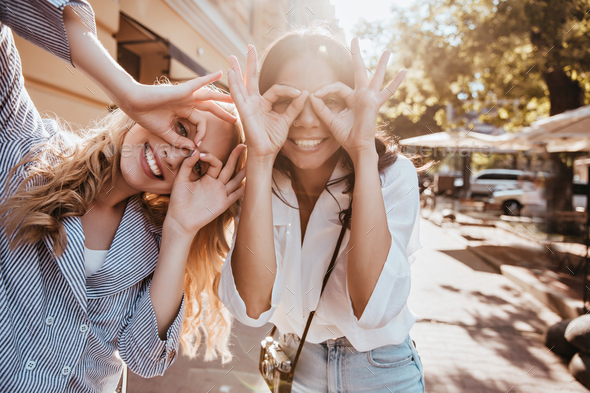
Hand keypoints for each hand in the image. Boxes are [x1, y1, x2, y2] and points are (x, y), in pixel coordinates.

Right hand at [121, 71, 236, 149]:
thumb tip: (192, 149)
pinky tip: (220, 73)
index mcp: (183, 112)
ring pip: (209, 95)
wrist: (132, 103)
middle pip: (210, 107)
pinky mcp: (182, 89)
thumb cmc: (145, 116)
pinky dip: (209, 78)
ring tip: (237, 95)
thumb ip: (179, 140)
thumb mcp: (165, 132)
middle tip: (235, 119)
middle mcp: (186, 102)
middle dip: (223, 113)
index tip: (198, 144)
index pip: (200, 123)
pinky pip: (198, 83)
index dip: (201, 135)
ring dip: (223, 96)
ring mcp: (185, 95)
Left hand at [164, 144, 245, 236]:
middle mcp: (215, 184)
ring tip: (253, 163)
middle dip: (235, 157)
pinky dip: (242, 190)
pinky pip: (235, 196)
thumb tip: (196, 150)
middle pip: (229, 168)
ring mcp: (220, 194)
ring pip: (235, 181)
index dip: (210, 157)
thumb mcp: (180, 179)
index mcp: (206, 178)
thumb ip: (187, 165)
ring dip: (243, 172)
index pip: (215, 163)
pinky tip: (249, 184)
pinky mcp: (223, 204)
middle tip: (242, 145)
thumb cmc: (179, 200)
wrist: (180, 219)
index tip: (201, 154)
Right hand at [227, 46, 308, 159]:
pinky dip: (235, 84)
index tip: (300, 93)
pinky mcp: (244, 111)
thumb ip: (294, 106)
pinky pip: (238, 96)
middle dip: (251, 62)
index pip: (275, 90)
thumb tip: (305, 92)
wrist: (266, 153)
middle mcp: (254, 103)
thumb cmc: (273, 139)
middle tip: (249, 46)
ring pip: (242, 84)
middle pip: (251, 78)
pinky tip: (231, 73)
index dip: (288, 90)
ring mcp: (247, 106)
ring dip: (237, 70)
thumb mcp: (287, 120)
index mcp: (263, 104)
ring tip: (231, 56)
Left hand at [309, 38, 406, 156]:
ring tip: (387, 50)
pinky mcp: (374, 102)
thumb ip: (322, 108)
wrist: (356, 147)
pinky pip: (388, 91)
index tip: (315, 95)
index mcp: (351, 99)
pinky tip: (405, 71)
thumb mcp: (330, 121)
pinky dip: (396, 82)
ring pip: (376, 76)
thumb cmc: (346, 136)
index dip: (325, 89)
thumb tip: (311, 95)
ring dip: (381, 63)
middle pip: (359, 71)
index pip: (337, 86)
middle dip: (356, 54)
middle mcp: (362, 95)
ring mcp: (369, 98)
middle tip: (354, 38)